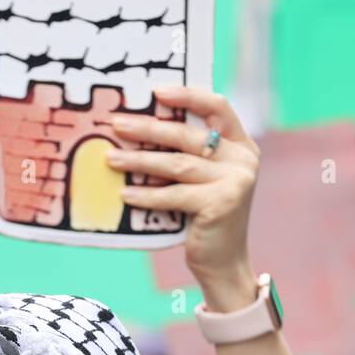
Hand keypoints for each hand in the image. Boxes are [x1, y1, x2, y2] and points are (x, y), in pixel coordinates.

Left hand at [109, 86, 258, 310]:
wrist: (224, 263)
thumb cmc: (206, 219)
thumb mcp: (204, 181)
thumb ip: (190, 156)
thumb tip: (140, 131)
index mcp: (241, 146)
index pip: (218, 107)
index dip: (188, 95)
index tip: (156, 91)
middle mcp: (242, 159)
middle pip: (188, 136)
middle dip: (148, 128)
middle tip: (117, 124)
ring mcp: (235, 181)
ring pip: (177, 164)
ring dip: (139, 160)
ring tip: (111, 159)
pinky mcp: (220, 203)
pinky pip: (174, 194)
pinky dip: (147, 195)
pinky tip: (126, 194)